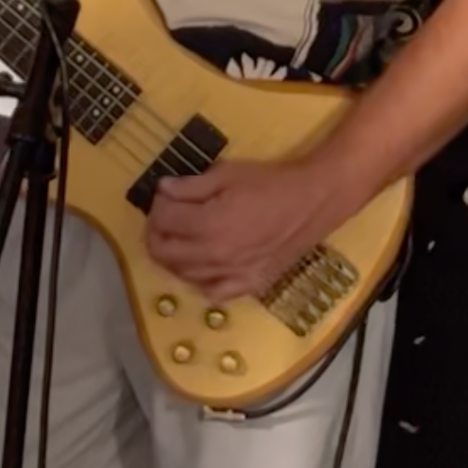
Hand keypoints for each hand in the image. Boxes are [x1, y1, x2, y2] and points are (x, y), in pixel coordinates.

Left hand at [145, 157, 350, 303]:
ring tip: (179, 235)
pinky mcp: (249, 285)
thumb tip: (162, 190)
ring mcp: (231, 275)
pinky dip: (199, 280)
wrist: (312, 202)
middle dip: (156, 231)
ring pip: (182, 274)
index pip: (163, 221)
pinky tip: (201, 264)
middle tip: (164, 215)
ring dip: (172, 255)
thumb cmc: (269, 183)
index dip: (157, 204)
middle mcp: (214, 257)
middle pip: (164, 252)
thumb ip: (189, 186)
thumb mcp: (226, 175)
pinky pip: (212, 292)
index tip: (164, 193)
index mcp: (207, 225)